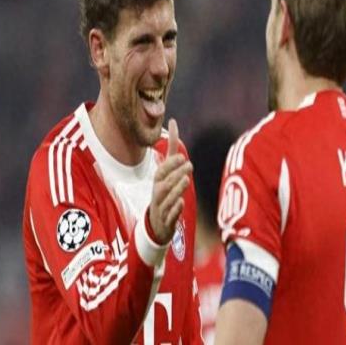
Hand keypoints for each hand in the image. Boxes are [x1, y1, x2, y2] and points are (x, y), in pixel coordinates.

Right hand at [149, 119, 192, 243]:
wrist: (156, 224)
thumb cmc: (164, 192)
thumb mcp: (168, 170)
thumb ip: (172, 149)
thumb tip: (173, 121)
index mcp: (159, 180)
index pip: (162, 170)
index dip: (170, 163)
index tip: (181, 156)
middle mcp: (158, 192)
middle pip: (163, 182)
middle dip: (174, 173)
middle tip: (189, 165)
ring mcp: (162, 206)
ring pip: (166, 197)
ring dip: (176, 188)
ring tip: (186, 179)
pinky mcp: (166, 220)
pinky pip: (169, 215)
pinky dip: (175, 209)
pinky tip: (181, 203)